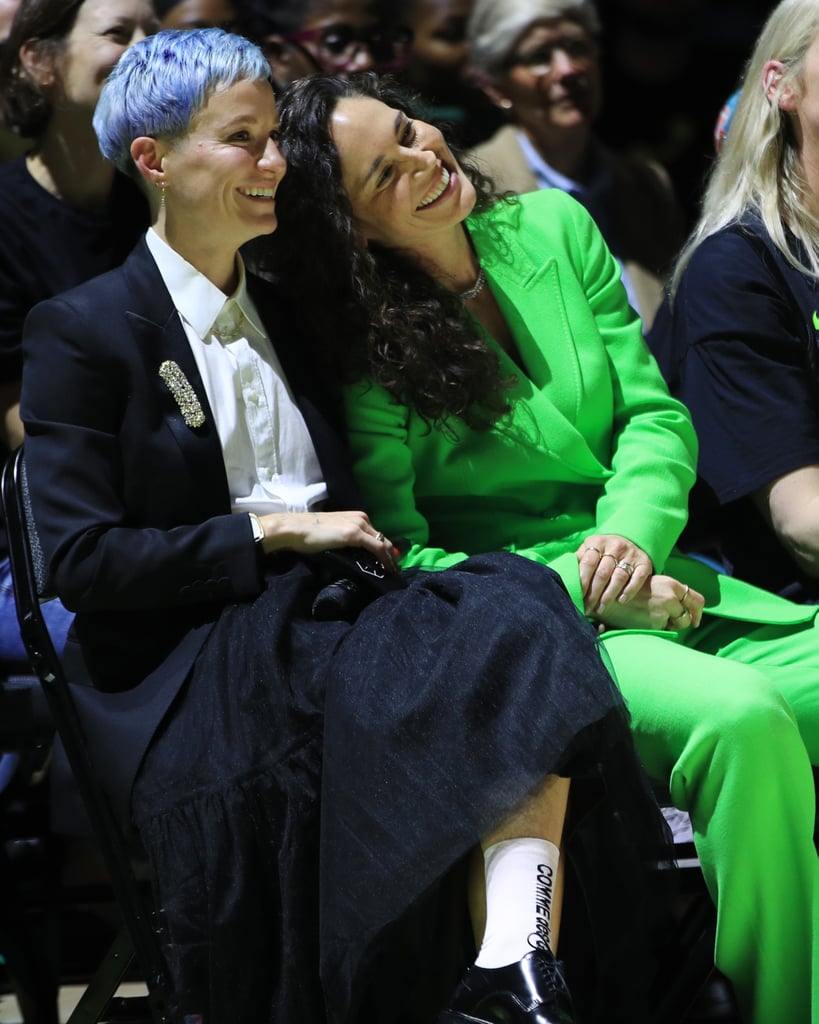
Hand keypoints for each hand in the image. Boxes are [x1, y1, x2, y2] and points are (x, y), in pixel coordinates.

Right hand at [259, 510, 398, 569]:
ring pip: (383, 543)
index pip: (376, 534)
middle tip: (394, 570)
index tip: (389, 562)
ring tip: (392, 573)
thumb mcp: (332, 536)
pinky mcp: (355, 534)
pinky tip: (388, 569)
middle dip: (390, 555)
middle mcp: (361, 518)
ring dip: (389, 558)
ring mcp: (359, 525)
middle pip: (382, 538)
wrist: (295, 529)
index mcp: (356, 517)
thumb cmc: (308, 533)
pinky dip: (384, 559)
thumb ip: (345, 541)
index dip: (385, 549)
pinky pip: (377, 548)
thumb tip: (353, 555)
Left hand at [577, 534, 653, 614]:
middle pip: (603, 573)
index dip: (582, 582)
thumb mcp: (588, 551)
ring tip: (601, 608)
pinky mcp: (645, 562)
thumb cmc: (601, 553)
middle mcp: (615, 545)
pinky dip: (629, 591)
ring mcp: (631, 554)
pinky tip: (621, 601)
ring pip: (619, 578)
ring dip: (608, 596)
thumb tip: (563, 578)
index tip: (577, 597)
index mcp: (597, 542)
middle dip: (593, 594)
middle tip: (588, 608)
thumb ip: (577, 562)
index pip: (588, 564)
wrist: (627, 542)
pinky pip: (637, 578)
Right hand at [593, 574, 704, 632]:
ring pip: (675, 626)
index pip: (697, 600)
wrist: (604, 597)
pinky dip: (654, 630)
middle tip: (666, 621)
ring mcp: (664, 612)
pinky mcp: (655, 625)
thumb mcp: (649, 584)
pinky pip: (661, 632)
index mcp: (671, 584)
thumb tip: (678, 606)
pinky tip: (640, 622)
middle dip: (679, 621)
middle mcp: (671, 598)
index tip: (694, 619)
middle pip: (687, 616)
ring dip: (667, 626)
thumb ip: (666, 593)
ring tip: (648, 618)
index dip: (697, 612)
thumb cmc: (624, 588)